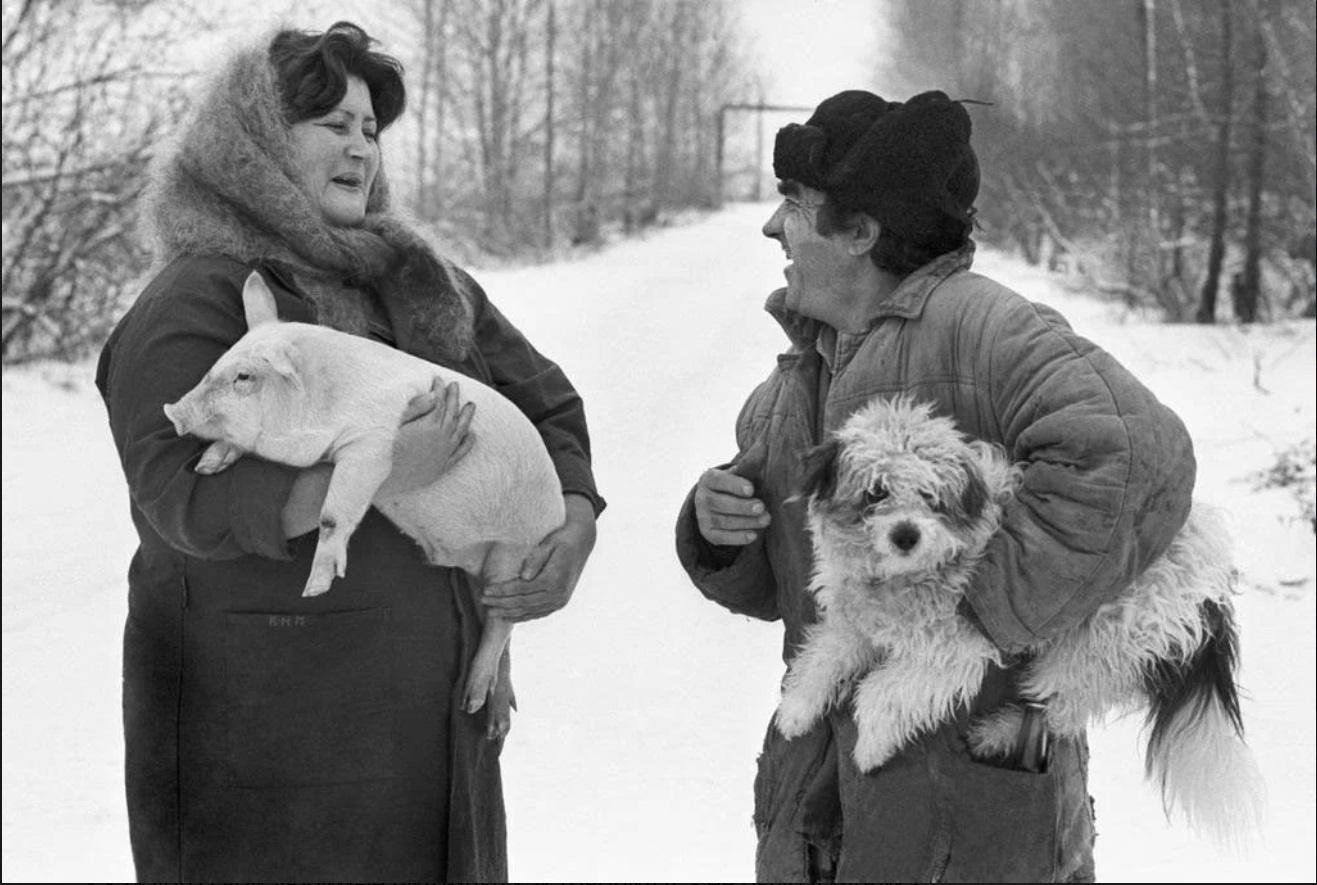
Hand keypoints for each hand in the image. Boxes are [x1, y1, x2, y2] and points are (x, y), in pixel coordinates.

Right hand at [379, 377, 475, 495]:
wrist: (389, 478)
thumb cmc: (389, 448)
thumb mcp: (398, 425)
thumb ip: (416, 408)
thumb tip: (433, 395)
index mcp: (430, 426)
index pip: (439, 402)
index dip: (439, 389)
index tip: (438, 379)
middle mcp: (442, 438)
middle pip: (452, 413)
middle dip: (454, 397)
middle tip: (455, 385)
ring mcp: (445, 452)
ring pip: (460, 430)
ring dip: (467, 416)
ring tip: (472, 405)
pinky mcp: (444, 466)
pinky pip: (460, 452)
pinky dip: (467, 443)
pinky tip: (472, 434)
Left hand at [481, 494, 596, 622]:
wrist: (582, 542)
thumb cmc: (562, 539)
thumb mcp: (549, 543)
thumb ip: (536, 559)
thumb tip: (523, 577)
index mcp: (555, 579)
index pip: (521, 589)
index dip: (502, 591)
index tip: (486, 590)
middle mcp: (558, 594)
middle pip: (523, 602)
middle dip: (501, 603)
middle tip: (482, 601)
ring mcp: (560, 601)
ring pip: (529, 610)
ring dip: (508, 612)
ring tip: (490, 611)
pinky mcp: (560, 603)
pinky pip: (538, 613)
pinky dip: (522, 616)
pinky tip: (509, 616)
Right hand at [694, 441, 770, 545]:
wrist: (716, 506)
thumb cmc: (732, 486)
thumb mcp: (739, 473)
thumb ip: (750, 463)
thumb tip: (763, 445)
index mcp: (709, 479)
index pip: (719, 481)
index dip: (734, 485)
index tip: (751, 489)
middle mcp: (702, 498)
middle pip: (722, 504)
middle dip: (743, 506)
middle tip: (762, 507)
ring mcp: (703, 517)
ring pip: (724, 521)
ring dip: (746, 522)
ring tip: (766, 520)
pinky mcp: (708, 533)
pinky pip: (722, 537)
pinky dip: (738, 538)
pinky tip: (753, 535)